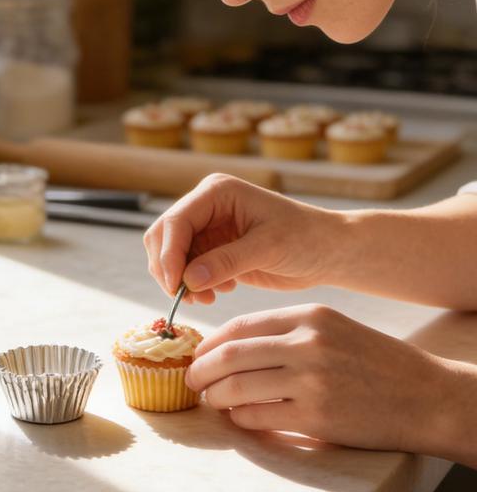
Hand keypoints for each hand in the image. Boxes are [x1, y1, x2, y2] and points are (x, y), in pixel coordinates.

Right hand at [143, 174, 343, 304]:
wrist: (329, 251)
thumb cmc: (307, 238)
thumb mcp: (268, 247)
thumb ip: (226, 262)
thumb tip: (188, 280)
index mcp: (216, 192)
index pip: (176, 222)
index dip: (169, 255)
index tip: (175, 286)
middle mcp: (205, 206)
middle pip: (163, 237)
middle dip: (169, 269)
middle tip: (188, 298)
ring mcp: (206, 228)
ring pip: (169, 256)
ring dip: (179, 281)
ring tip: (207, 299)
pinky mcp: (211, 249)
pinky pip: (185, 269)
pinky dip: (192, 286)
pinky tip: (218, 293)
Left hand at [186, 303, 455, 453]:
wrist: (428, 396)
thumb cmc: (374, 363)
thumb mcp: (332, 329)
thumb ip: (285, 333)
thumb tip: (228, 346)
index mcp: (309, 317)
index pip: (239, 326)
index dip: (210, 343)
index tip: (199, 356)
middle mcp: (308, 344)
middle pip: (230, 355)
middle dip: (201, 370)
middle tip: (192, 381)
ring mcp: (311, 381)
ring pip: (237, 387)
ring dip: (215, 397)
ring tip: (211, 401)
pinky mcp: (316, 417)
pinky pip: (258, 417)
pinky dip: (240, 419)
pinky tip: (240, 418)